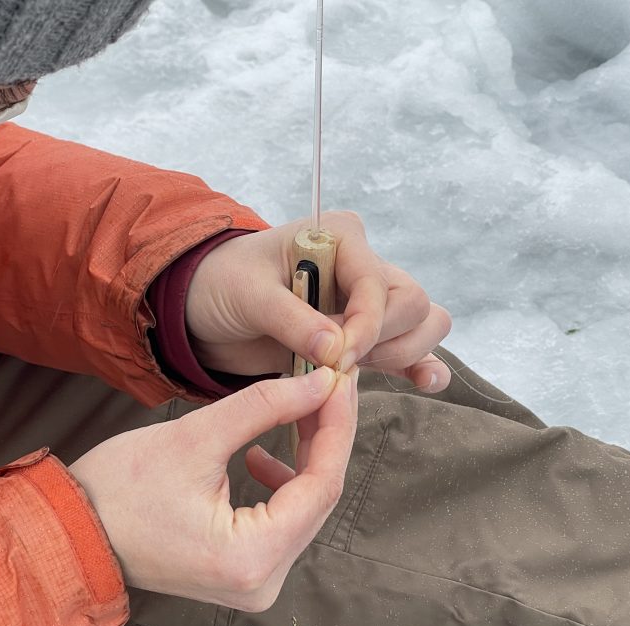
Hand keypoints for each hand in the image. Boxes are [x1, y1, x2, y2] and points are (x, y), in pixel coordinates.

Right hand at [70, 366, 357, 611]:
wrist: (71, 534)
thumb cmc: (119, 489)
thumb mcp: (196, 438)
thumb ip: (265, 408)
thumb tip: (322, 383)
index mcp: (251, 557)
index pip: (321, 485)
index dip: (336, 427)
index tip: (339, 380)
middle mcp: (262, 582)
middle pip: (318, 500)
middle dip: (325, 438)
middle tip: (325, 385)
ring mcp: (253, 585)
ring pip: (303, 511)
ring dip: (304, 458)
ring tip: (296, 411)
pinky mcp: (241, 576)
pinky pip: (281, 526)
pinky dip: (280, 487)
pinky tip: (259, 459)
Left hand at [186, 212, 451, 391]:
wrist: (205, 307)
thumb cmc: (224, 284)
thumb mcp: (247, 295)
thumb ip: (291, 319)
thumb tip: (335, 350)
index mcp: (340, 238)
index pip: (377, 284)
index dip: (365, 325)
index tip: (338, 357)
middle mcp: (363, 265)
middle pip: (412, 304)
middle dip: (384, 340)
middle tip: (338, 364)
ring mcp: (368, 302)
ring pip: (422, 324)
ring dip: (400, 355)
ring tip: (353, 373)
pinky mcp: (364, 337)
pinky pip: (410, 348)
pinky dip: (420, 365)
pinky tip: (424, 383)